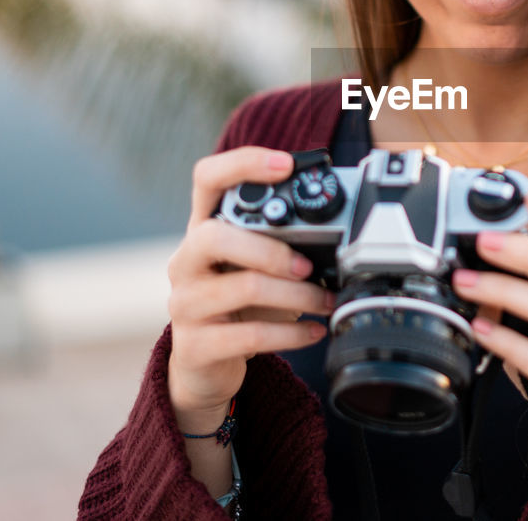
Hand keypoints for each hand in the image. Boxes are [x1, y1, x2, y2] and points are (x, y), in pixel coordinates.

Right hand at [166, 147, 335, 427]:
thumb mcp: (256, 265)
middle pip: (214, 237)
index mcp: (203, 229)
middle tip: (309, 266)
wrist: (205, 363)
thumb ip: (281, 241)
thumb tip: (341, 228)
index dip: (242, 164)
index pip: (207, 178)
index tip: (286, 164)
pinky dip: (292, 333)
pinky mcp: (195, 345)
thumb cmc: (240, 304)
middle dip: (271, 249)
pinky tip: (314, 331)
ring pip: (243, 289)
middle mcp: (186, 260)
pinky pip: (250, 336)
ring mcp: (186, 303)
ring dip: (296, 296)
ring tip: (325, 301)